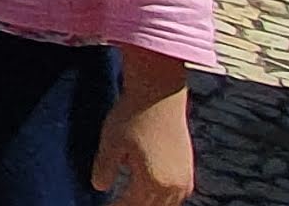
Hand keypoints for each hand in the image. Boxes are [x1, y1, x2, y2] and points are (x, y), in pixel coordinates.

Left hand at [92, 73, 192, 203]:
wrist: (160, 94)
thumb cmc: (133, 116)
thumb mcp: (110, 143)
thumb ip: (104, 169)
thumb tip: (99, 187)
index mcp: (154, 182)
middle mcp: (174, 185)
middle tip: (115, 204)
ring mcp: (185, 178)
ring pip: (167, 205)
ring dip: (149, 205)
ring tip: (130, 202)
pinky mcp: (189, 168)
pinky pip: (178, 196)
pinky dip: (163, 199)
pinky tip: (151, 194)